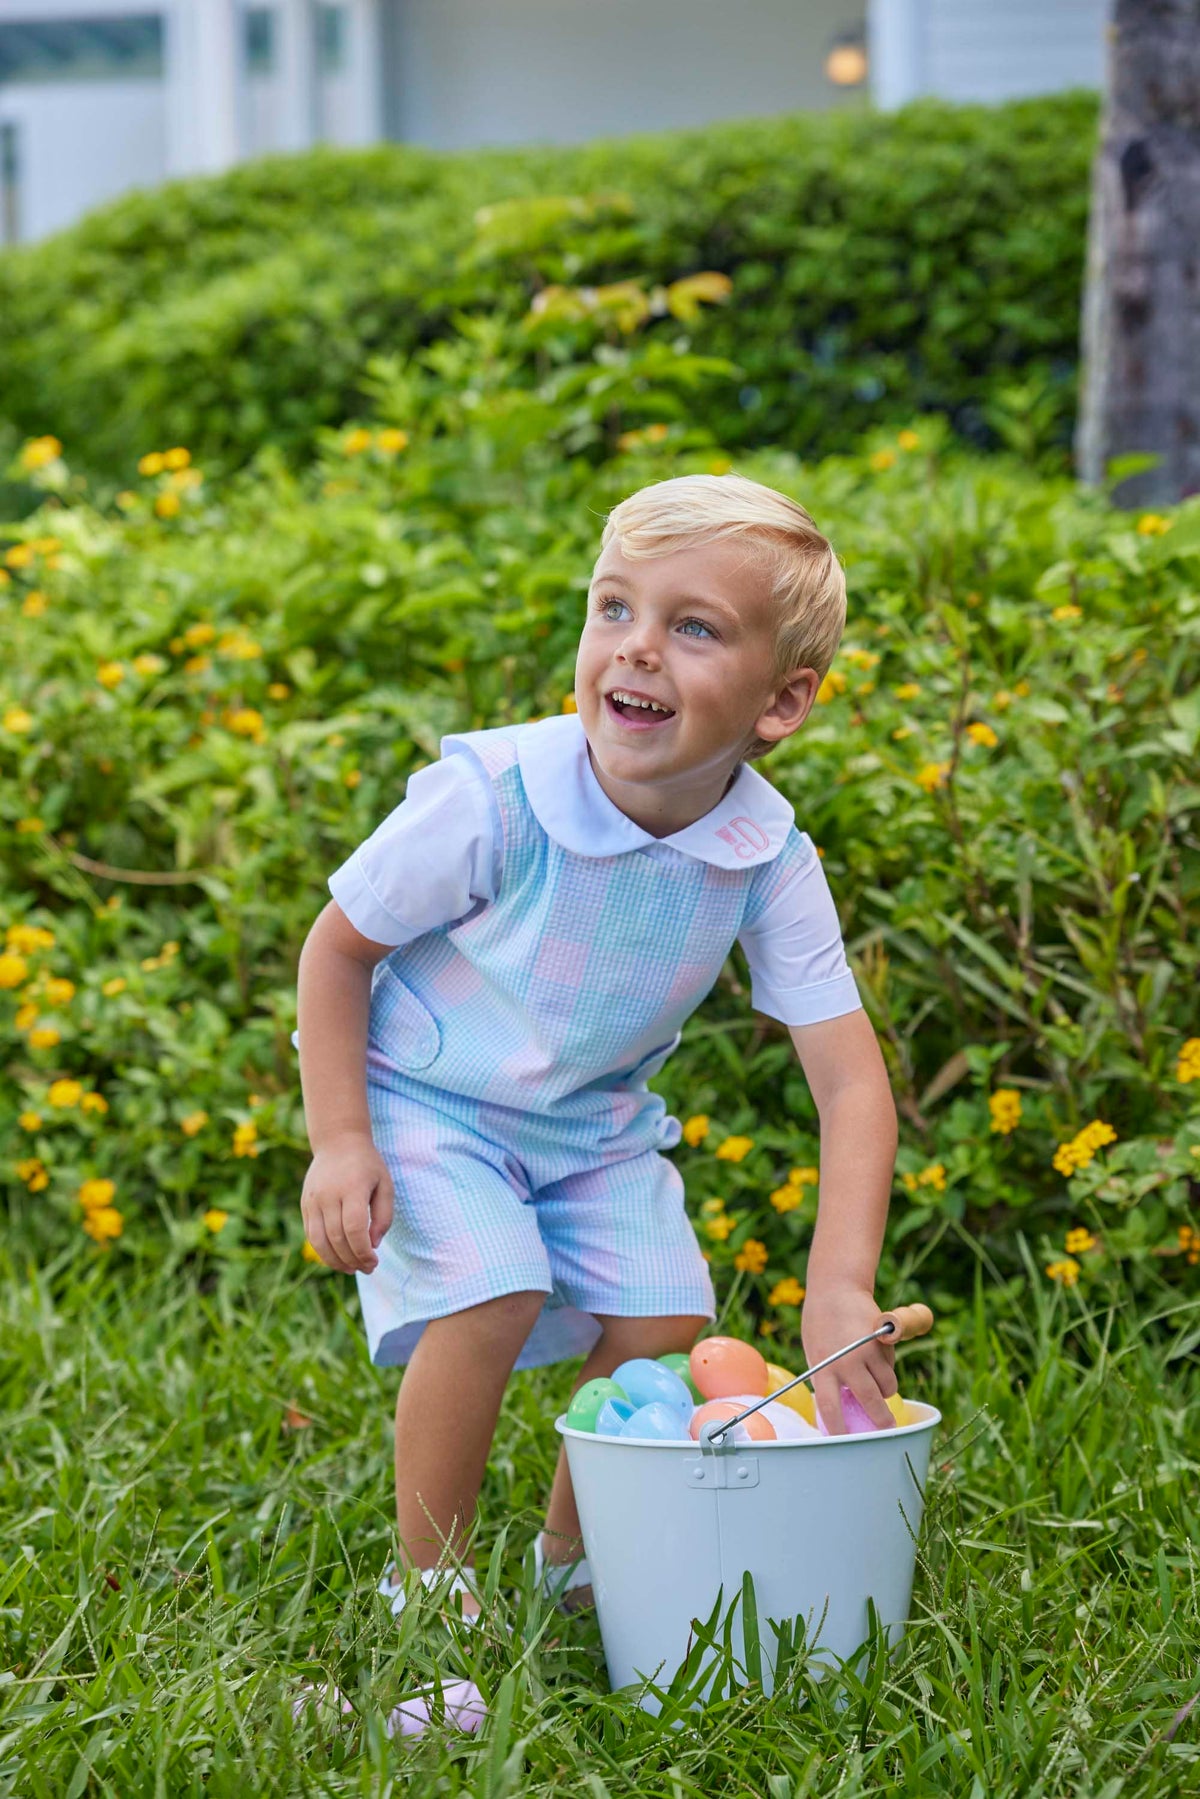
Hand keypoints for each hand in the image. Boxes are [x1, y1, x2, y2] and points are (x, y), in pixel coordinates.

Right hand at [300, 1132, 394, 1273]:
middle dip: (353, 1260)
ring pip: (320, 1240)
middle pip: (337, 1238)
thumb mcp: (385, 1185)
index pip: (354, 1229)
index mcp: (352, 1188)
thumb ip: (384, 1216)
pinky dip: (323, 1251)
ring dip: (336, 1261)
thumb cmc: (367, 1165)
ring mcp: (313, 1200)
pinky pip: (311, 1234)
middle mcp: (329, 1194)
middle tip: (367, 1268)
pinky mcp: (305, 1204)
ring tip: (352, 1269)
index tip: (374, 1261)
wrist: (338, 1142)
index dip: (363, 1251)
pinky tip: (337, 1258)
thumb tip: (373, 1245)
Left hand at [800, 1284, 896, 1432]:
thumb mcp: (815, 1352)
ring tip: (876, 1383)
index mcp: (823, 1367)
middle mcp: (847, 1362)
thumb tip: (838, 1407)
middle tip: (888, 1429)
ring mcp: (868, 1351)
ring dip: (886, 1390)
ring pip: (888, 1385)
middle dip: (882, 1420)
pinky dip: (887, 1367)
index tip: (845, 1443)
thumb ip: (827, 1377)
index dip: (838, 1429)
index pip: (830, 1407)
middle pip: (870, 1401)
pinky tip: (874, 1353)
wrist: (836, 1289)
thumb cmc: (820, 1324)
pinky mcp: (884, 1341)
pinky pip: (891, 1365)